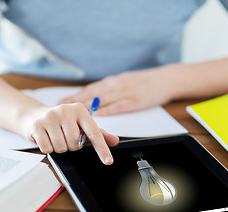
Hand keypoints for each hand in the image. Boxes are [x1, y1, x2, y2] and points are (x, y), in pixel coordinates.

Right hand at [25, 103, 118, 164]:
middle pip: (75, 144)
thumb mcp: (81, 125)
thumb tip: (115, 140)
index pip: (94, 132)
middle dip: (71, 146)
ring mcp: (50, 117)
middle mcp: (66, 110)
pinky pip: (47, 148)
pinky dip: (48, 148)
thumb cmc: (63, 122)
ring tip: (56, 137)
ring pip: (61, 147)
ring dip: (60, 148)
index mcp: (80, 110)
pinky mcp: (37, 125)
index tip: (108, 161)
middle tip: (66, 137)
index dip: (102, 149)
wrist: (36, 115)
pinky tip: (47, 138)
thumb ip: (98, 134)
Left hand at [59, 64, 183, 114]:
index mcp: (113, 81)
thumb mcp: (126, 80)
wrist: (167, 79)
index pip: (90, 89)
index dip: (75, 95)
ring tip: (73, 113)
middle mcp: (116, 85)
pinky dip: (107, 110)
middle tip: (60, 108)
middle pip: (92, 95)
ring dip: (86, 107)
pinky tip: (98, 116)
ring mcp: (126, 93)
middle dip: (75, 101)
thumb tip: (95, 96)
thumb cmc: (146, 81)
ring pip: (102, 100)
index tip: (62, 101)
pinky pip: (119, 106)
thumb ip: (111, 88)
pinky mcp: (136, 101)